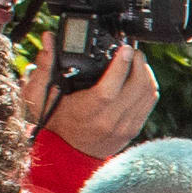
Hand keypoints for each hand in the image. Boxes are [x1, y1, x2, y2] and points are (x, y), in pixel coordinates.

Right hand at [29, 32, 157, 156]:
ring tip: (136, 59)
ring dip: (146, 72)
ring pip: (148, 94)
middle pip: (136, 88)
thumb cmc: (53, 122)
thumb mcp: (41, 96)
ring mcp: (124, 127)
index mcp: (85, 113)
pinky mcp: (134, 128)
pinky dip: (148, 85)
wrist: (67, 153)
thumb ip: (45, 67)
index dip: (120, 67)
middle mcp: (108, 121)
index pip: (109, 90)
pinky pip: (150, 103)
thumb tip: (49, 39)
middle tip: (131, 49)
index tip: (124, 49)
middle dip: (138, 63)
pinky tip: (140, 75)